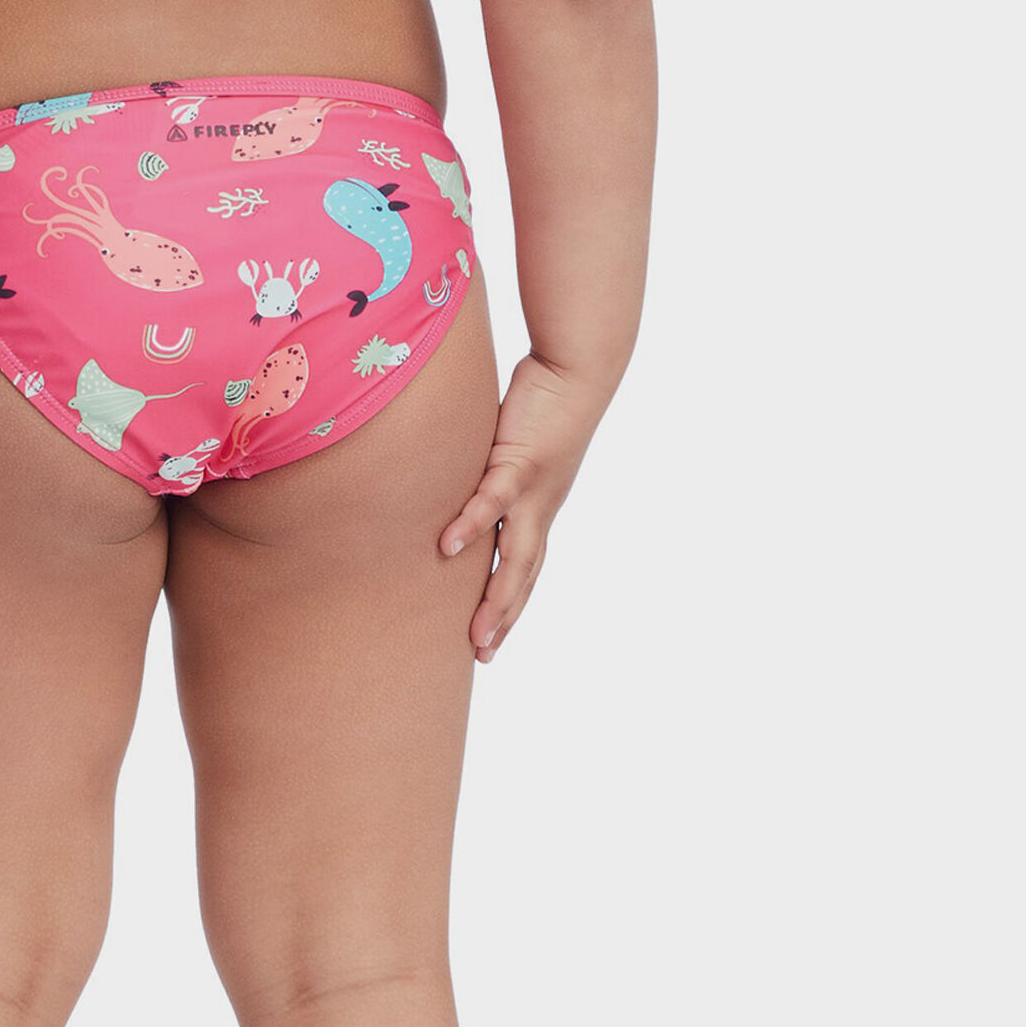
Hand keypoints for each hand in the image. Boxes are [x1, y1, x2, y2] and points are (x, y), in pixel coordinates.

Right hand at [439, 355, 604, 662]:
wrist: (578, 369)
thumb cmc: (541, 401)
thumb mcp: (509, 446)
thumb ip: (486, 469)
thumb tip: (456, 480)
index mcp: (539, 508)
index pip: (524, 568)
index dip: (510, 606)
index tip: (491, 640)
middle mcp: (540, 508)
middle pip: (523, 577)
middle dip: (504, 619)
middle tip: (484, 657)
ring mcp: (534, 490)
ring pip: (516, 556)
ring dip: (498, 598)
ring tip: (477, 632)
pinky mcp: (522, 461)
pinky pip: (492, 501)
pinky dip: (472, 525)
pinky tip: (447, 548)